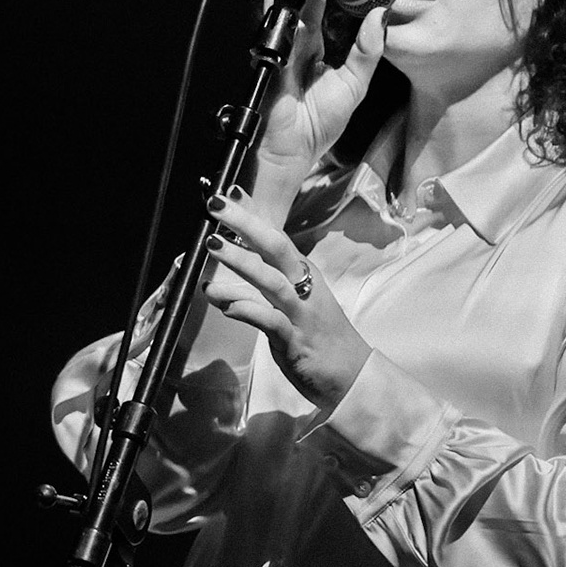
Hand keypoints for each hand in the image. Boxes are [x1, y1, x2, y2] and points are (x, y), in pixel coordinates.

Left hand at [202, 185, 370, 409]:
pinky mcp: (295, 341)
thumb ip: (262, 281)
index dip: (253, 213)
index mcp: (303, 273)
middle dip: (245, 223)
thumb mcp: (293, 299)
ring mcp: (300, 313)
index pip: (276, 235)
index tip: (229, 190)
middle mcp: (304, 286)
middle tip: (216, 204)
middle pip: (275, 246)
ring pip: (271, 280)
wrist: (352, 376)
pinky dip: (246, 310)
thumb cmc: (317, 334)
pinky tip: (224, 304)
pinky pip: (270, 322)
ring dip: (241, 261)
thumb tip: (226, 266)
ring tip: (213, 245)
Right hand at [253, 0, 387, 184]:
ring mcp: (281, 47)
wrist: (288, 152)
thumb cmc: (319, 125)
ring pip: (292, 4)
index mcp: (315, 51)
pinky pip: (276, 22)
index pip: (324, 9)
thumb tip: (381, 15)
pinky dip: (279, 1)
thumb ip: (368, 50)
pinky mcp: (270, 53)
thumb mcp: (355, 85)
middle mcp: (296, 44)